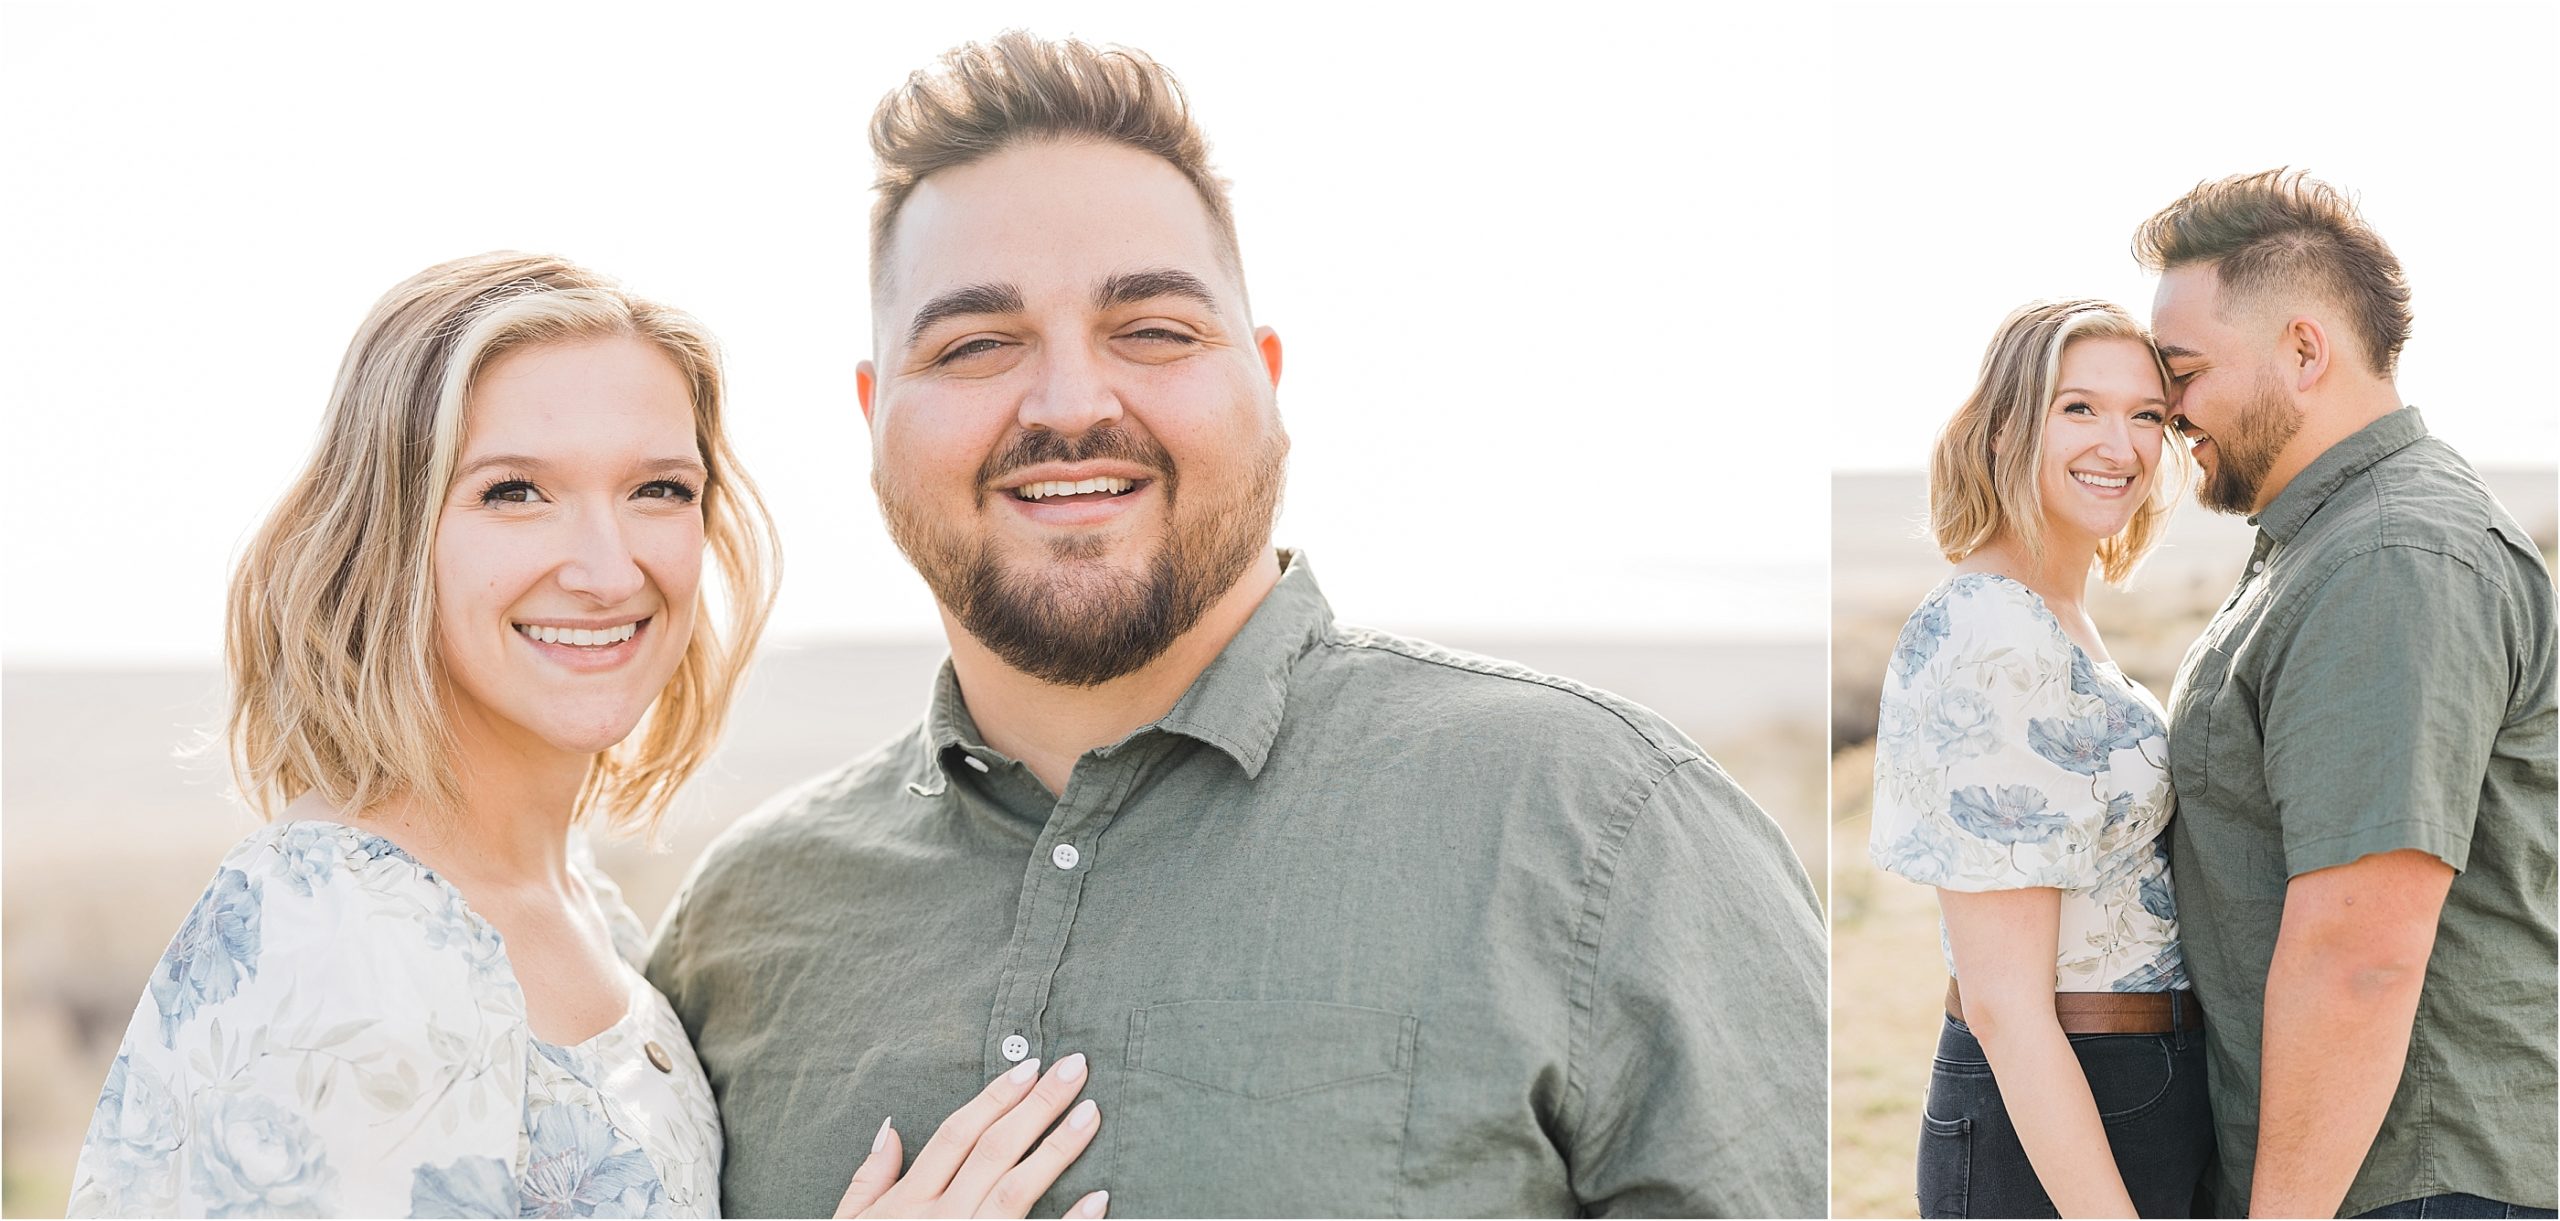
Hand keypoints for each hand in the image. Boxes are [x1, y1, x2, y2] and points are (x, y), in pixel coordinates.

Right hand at [835, 1053, 1107, 1218]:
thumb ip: (868, 1181)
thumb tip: (888, 1128)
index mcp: (907, 1203)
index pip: (957, 1135)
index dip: (994, 1097)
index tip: (1030, 1065)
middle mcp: (939, 1218)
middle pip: (994, 1150)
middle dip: (1037, 1104)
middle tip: (1077, 1067)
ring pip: (1016, 1189)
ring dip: (1057, 1149)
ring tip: (1092, 1113)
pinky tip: (1100, 1197)